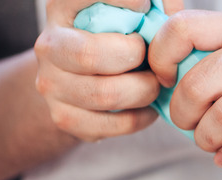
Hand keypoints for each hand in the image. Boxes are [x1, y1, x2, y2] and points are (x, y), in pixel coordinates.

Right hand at [33, 0, 183, 141]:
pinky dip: (142, 117)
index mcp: (63, 8)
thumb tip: (172, 15)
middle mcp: (49, 45)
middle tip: (152, 58)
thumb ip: (152, 6)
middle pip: (90, 55)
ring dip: (144, 91)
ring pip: (106, 95)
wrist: (82, 79)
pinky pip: (115, 124)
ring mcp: (51, 85)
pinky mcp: (65, 118)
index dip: (124, 2)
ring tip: (154, 83)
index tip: (146, 9)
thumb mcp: (129, 15)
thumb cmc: (118, 39)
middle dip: (135, 57)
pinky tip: (147, 105)